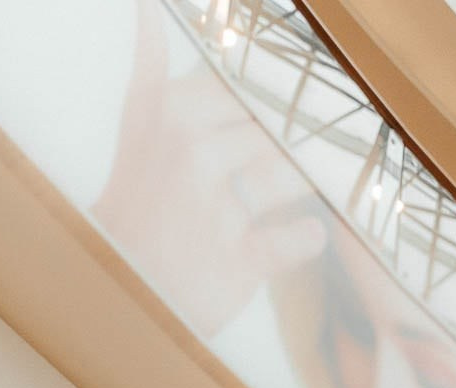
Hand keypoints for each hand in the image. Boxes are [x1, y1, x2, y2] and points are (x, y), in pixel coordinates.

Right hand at [93, 5, 326, 341]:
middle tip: (336, 134)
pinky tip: (305, 232)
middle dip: (309, 131)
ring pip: (293, 173)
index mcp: (174, 112)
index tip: (316, 89)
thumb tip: (148, 10)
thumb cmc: (134, 206)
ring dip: (313, 177)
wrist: (118, 290)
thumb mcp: (135, 130)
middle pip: (280, 123)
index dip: (285, 88)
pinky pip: (297, 239)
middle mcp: (193, 153)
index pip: (253, 79)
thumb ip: (151, 66)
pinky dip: (307, 236)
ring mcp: (216, 210)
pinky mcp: (238, 263)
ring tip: (319, 179)